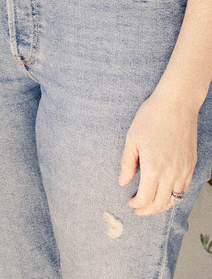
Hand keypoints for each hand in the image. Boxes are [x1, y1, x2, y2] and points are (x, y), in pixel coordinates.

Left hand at [119, 90, 197, 214]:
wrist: (176, 104)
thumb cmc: (151, 117)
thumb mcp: (132, 139)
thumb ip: (127, 163)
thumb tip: (123, 182)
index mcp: (154, 168)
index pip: (146, 198)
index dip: (137, 204)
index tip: (130, 203)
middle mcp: (171, 174)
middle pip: (161, 204)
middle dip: (148, 210)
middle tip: (138, 209)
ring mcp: (184, 170)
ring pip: (175, 200)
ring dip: (162, 206)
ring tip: (151, 204)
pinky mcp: (191, 165)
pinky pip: (185, 189)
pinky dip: (175, 196)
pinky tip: (166, 192)